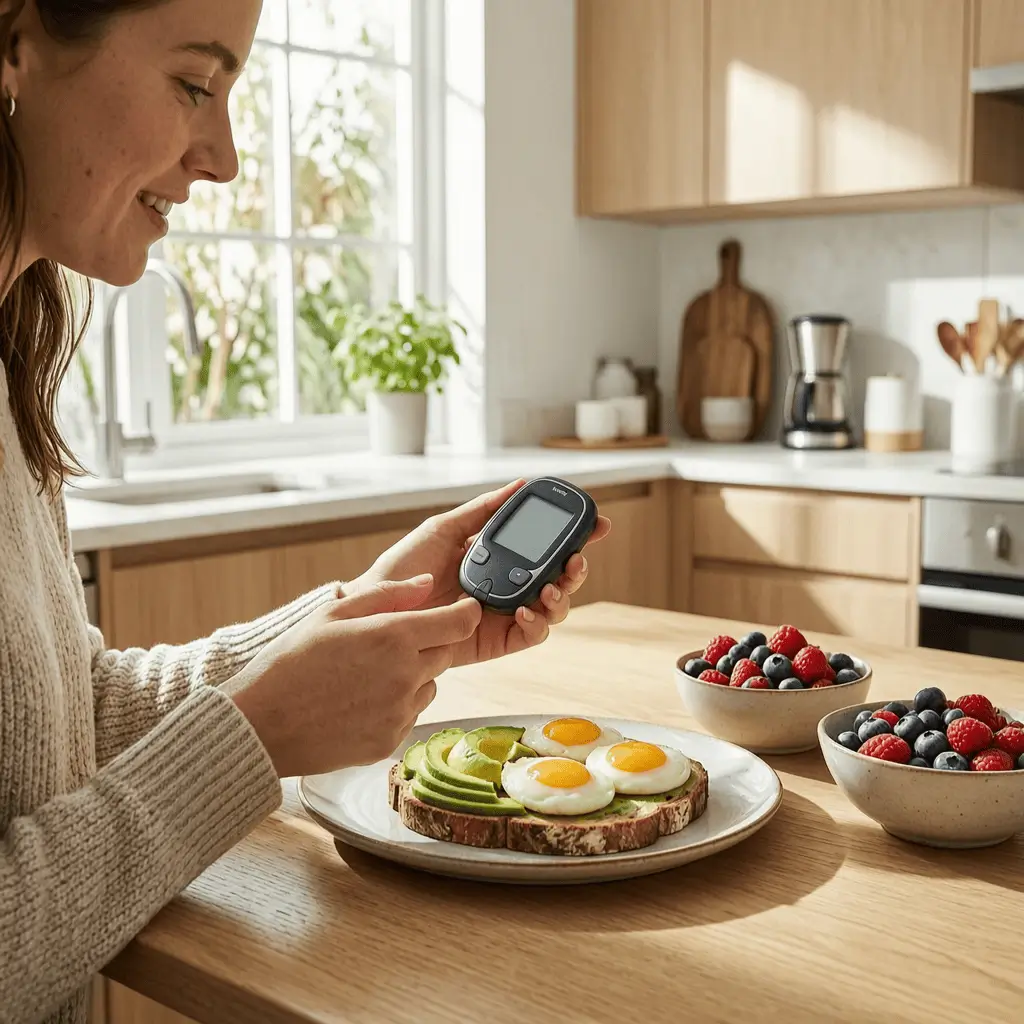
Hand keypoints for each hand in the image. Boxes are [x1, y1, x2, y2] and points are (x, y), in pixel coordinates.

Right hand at [226, 576, 481, 776]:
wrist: (259, 727)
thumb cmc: (289, 662)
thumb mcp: (332, 613)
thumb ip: (387, 594)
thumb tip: (428, 583)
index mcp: (392, 637)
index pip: (458, 623)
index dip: (465, 613)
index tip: (464, 609)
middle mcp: (405, 676)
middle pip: (445, 653)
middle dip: (428, 644)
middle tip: (388, 643)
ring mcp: (400, 713)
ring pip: (429, 685)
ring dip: (413, 676)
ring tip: (365, 676)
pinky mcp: (391, 741)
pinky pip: (409, 715)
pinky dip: (395, 706)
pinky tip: (358, 702)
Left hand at [347, 480, 611, 666]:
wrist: (379, 609)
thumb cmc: (404, 569)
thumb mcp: (444, 529)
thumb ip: (483, 510)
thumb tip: (519, 485)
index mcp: (500, 557)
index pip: (546, 546)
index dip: (576, 536)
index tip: (597, 524)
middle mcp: (508, 585)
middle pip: (559, 578)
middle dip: (577, 568)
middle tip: (577, 560)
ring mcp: (505, 614)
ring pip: (554, 608)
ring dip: (563, 597)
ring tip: (552, 588)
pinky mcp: (497, 642)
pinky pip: (532, 635)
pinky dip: (538, 623)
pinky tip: (526, 611)